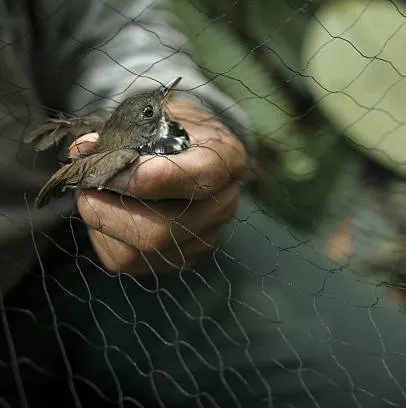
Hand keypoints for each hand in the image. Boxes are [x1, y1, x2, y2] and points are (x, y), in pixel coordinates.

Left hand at [69, 97, 246, 273]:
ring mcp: (205, 236)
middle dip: (109, 212)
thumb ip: (121, 130)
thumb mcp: (153, 114)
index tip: (101, 166)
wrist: (194, 147)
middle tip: (86, 187)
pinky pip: (130, 261)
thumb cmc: (171, 127)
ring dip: (104, 226)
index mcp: (226, 159)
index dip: (138, 178)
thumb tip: (83, 150)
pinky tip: (109, 214)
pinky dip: (106, 239)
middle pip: (162, 230)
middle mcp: (223, 204)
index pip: (188, 180)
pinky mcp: (181, 256)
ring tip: (94, 196)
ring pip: (141, 252)